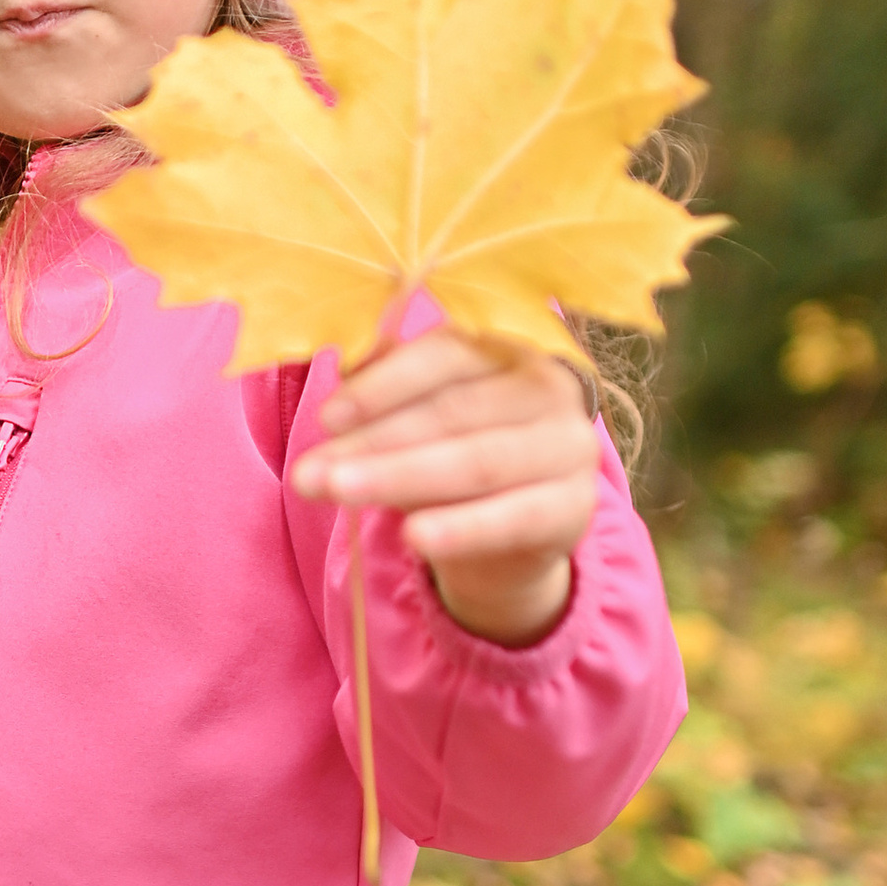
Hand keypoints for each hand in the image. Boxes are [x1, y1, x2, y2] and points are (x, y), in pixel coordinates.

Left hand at [293, 330, 599, 645]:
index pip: (445, 355)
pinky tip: (415, 538)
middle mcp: (549, 387)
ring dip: (401, 478)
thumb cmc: (453, 454)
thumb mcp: (418, 415)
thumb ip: (386, 384)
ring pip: (478, 462)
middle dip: (375, 442)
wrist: (509, 537)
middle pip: (454, 412)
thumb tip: (348, 358)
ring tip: (340, 493)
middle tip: (310, 472)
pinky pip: (515, 517)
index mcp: (508, 347)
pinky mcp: (577, 507)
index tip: (325, 419)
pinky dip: (463, 528)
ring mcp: (570, 446)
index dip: (382, 385)